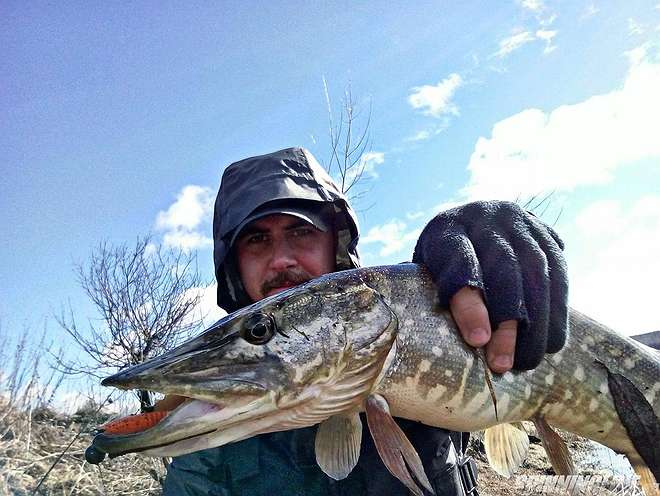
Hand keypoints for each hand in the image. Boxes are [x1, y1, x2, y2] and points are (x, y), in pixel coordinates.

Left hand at [412, 201, 567, 372]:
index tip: (478, 341)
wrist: (470, 226)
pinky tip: (550, 341)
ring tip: (528, 361)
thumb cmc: (438, 268)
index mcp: (445, 228)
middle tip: (503, 364)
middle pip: (503, 269)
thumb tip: (427, 340)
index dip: (470, 304)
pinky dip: (557, 311)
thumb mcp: (423, 277)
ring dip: (537, 323)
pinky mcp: (545, 232)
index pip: (459, 263)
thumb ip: (426, 299)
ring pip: (536, 271)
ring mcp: (518, 220)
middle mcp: (484, 216)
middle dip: (507, 322)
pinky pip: (559, 272)